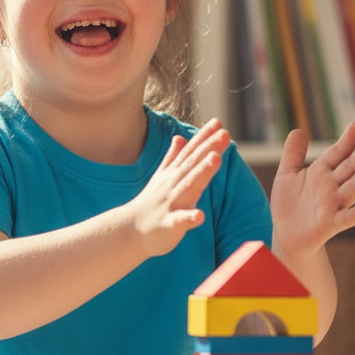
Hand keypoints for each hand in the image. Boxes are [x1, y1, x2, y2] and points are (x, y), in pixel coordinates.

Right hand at [128, 119, 230, 256]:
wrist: (129, 231)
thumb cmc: (150, 204)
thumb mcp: (161, 178)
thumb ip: (172, 158)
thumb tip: (180, 138)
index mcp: (173, 175)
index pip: (190, 152)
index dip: (204, 137)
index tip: (218, 122)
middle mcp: (172, 186)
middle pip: (192, 164)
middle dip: (208, 148)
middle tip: (225, 134)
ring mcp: (170, 204)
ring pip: (188, 187)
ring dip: (202, 172)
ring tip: (216, 158)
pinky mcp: (168, 225)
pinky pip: (179, 221)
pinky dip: (189, 218)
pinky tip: (200, 216)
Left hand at [270, 122, 354, 260]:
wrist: (286, 235)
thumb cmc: (289, 204)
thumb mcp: (287, 175)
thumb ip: (293, 154)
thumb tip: (298, 130)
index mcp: (322, 173)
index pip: (338, 153)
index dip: (347, 141)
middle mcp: (331, 187)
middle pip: (350, 168)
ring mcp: (333, 205)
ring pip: (352, 189)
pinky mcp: (329, 225)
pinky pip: (345, 220)